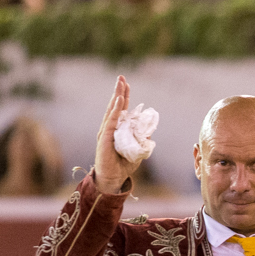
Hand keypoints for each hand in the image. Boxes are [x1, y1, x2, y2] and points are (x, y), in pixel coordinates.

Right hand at [94, 75, 140, 193]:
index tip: (127, 84)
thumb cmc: (123, 165)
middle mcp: (110, 128)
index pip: (121, 110)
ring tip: (120, 85)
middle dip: (119, 91)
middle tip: (122, 77)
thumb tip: (150, 130)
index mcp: (117, 130)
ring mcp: (106, 132)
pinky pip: (110, 122)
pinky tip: (118, 102)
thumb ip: (142, 139)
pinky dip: (115, 111)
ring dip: (117, 97)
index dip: (124, 97)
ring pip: (112, 111)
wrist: (113, 179)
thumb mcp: (138, 150)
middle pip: (115, 106)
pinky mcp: (104, 139)